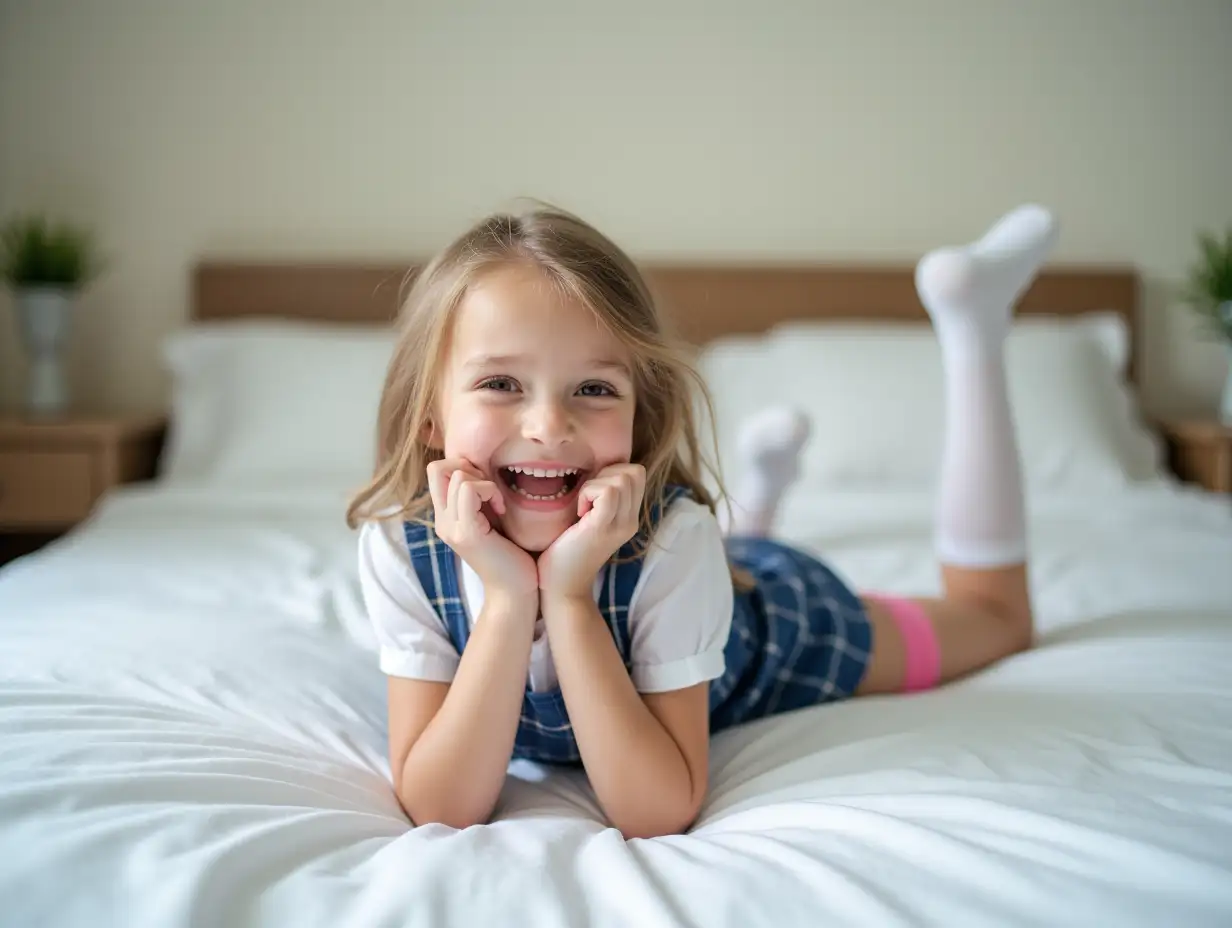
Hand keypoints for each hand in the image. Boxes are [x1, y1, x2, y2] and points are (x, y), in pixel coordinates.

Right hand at [426, 458, 538, 601]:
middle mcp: (442, 521)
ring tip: (496, 504)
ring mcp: (451, 527)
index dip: (461, 466)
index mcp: (445, 517)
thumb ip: (478, 499)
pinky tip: (501, 510)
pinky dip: (489, 491)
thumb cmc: (510, 554)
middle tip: (489, 491)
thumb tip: (479, 469)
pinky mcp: (466, 532)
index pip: (436, 471)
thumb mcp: (489, 519)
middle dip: (469, 468)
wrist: (514, 590)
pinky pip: (469, 490)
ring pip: (457, 476)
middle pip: (436, 468)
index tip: (484, 486)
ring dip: (484, 482)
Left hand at [538, 464, 646, 600]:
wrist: (561, 588)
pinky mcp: (603, 528)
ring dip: (595, 484)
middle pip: (634, 472)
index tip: (591, 492)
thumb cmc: (565, 552)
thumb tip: (590, 470)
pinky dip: (589, 492)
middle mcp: (631, 521)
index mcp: (628, 517)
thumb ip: (597, 500)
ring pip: (622, 479)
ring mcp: (620, 525)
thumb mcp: (589, 521)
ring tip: (582, 506)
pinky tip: (579, 512)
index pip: (637, 473)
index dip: (612, 471)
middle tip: (587, 498)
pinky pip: (608, 492)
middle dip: (605, 473)